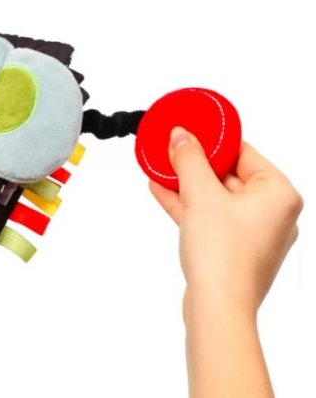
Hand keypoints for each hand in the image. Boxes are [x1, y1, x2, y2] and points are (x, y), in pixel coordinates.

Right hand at [150, 127, 301, 313]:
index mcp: (279, 194)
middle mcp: (272, 213)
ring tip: (160, 167)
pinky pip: (209, 216)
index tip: (190, 131)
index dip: (213, 141)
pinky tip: (161, 190)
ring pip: (215, 197)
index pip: (244, 153)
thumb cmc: (223, 255)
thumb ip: (190, 159)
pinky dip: (188, 204)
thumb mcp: (201, 194)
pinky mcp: (234, 248)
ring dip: (186, 183)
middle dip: (194, 163)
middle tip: (171, 149)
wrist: (218, 308)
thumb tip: (182, 135)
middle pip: (227, 174)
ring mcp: (253, 233)